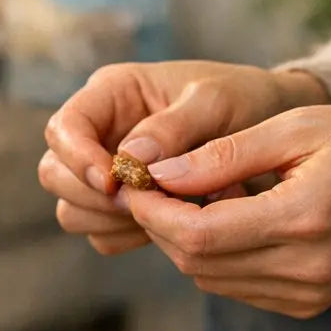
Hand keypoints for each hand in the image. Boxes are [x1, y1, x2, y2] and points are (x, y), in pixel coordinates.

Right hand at [40, 61, 329, 256]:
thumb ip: (174, 127)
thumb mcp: (217, 101)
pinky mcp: (122, 204)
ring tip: (166, 212)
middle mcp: (99, 132)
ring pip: (73, 209)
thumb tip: (130, 160)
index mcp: (111, 94)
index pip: (64, 128)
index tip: (115, 181)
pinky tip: (170, 225)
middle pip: (55, 174)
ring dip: (110, 220)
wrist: (274, 126)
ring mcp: (107, 170)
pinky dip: (128, 236)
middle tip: (143, 203)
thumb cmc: (245, 99)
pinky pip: (102, 233)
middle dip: (93, 196)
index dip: (79, 158)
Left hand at [124, 105, 330, 317]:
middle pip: (196, 261)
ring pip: (209, 278)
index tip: (132, 179)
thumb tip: (157, 173)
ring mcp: (307, 294)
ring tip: (186, 195)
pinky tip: (222, 218)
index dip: (152, 210)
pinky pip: (234, 285)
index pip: (198, 234)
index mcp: (304, 220)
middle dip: (159, 223)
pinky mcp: (307, 303)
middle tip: (149, 183)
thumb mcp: (297, 128)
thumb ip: (223, 155)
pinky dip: (213, 255)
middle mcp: (305, 269)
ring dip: (183, 239)